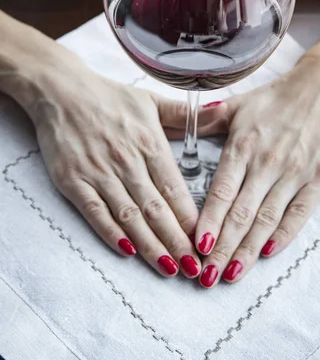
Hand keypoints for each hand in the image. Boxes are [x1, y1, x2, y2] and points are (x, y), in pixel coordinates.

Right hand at [22, 50, 220, 278]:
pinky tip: (127, 251)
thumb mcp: (150, 100)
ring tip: (169, 268)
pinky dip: (111, 233)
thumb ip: (184, 116)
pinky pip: (95, 212)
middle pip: (156, 209)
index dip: (191, 218)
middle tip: (195, 268)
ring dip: (150, 245)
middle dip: (177, 241)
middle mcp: (127, 161)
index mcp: (150, 143)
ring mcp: (99, 173)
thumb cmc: (109, 97)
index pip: (175, 189)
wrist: (60, 91)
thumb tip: (220, 113)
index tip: (208, 241)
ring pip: (129, 216)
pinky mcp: (73, 181)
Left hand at [194, 55, 319, 287]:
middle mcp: (267, 162)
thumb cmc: (276, 98)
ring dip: (248, 250)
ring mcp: (295, 172)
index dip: (207, 222)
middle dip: (222, 248)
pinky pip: (300, 214)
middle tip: (206, 277)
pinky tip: (267, 254)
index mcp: (243, 145)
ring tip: (231, 274)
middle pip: (241, 214)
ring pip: (267, 219)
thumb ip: (208, 121)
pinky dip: (283, 235)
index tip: (194, 247)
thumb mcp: (238, 104)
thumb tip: (177, 128)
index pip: (222, 192)